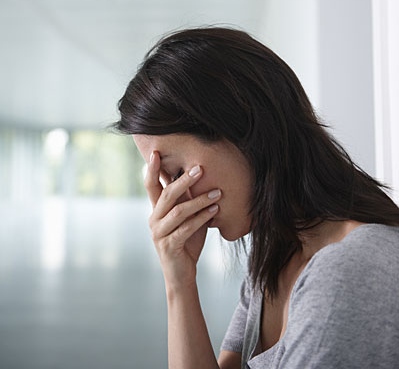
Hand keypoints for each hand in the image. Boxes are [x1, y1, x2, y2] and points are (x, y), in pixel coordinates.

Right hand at [145, 150, 220, 290]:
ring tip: (218, 193)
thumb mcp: (187, 217)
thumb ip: (188, 200)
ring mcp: (159, 233)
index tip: (156, 152)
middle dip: (183, 180)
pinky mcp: (169, 246)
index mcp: (156, 210)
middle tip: (200, 168)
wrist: (181, 273)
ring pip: (179, 211)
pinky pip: (186, 228)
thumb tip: (197, 174)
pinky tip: (214, 210)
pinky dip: (202, 218)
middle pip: (166, 194)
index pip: (152, 185)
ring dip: (200, 200)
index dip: (153, 169)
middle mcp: (154, 219)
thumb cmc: (186, 241)